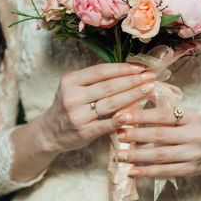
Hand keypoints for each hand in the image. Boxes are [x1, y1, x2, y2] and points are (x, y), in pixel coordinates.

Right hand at [39, 63, 156, 153]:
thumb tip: (127, 71)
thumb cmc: (68, 107)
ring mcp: (77, 115)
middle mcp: (72, 97)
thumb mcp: (73, 88)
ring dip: (132, 96)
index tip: (140, 67)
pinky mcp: (83, 132)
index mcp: (70, 81)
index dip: (122, 68)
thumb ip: (94, 81)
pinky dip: (120, 119)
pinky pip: (105, 124)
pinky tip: (132, 114)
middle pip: (108, 86)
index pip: (100, 71)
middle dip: (132, 81)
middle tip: (151, 77)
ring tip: (149, 90)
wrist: (49, 133)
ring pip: (110, 103)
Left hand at [115, 107, 200, 182]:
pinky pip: (166, 172)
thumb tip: (139, 97)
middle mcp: (195, 135)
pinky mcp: (191, 170)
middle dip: (136, 135)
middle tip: (118, 134)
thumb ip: (167, 109)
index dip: (141, 116)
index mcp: (193, 116)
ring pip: (161, 155)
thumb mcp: (189, 114)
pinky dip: (147, 172)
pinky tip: (132, 171)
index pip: (164, 115)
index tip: (123, 116)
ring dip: (138, 156)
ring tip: (120, 155)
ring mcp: (194, 154)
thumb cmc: (197, 128)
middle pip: (161, 135)